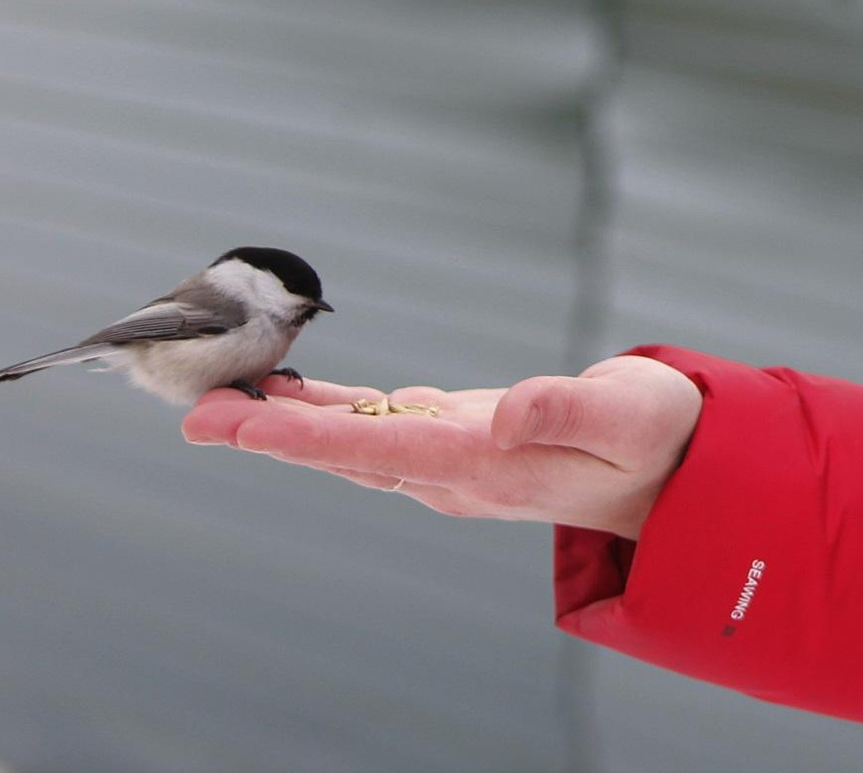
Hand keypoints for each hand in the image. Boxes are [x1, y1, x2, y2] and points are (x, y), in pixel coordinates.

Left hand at [182, 356, 701, 539]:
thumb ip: (567, 412)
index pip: (376, 452)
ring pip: (347, 439)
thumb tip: (506, 412)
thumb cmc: (655, 438)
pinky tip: (287, 391)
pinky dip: (324, 408)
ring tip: (218, 403)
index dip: (304, 438)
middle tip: (193, 417)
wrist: (668, 469)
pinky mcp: (448, 435)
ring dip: (281, 422)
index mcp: (481, 466)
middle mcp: (447, 470)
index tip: (241, 426)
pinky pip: (372, 423)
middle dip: (266, 434)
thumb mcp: (629, 416)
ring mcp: (443, 457)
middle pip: (341, 452)